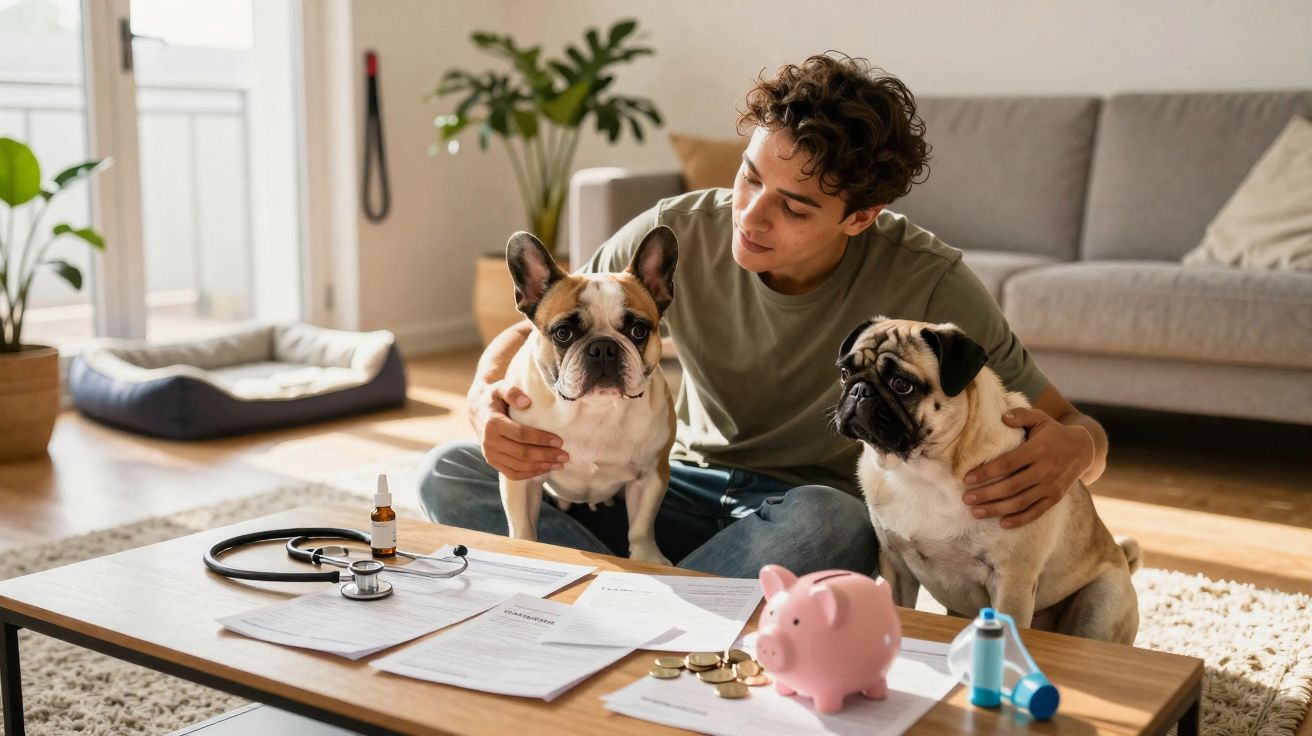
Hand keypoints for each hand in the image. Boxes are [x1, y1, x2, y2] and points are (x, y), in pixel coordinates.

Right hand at [468, 380, 567, 480]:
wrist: (477, 410)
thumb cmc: (494, 397)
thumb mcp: (500, 387)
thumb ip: (512, 391)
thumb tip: (526, 402)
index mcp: (492, 424)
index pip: (520, 435)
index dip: (541, 439)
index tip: (559, 441)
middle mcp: (489, 442)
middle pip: (522, 453)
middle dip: (546, 456)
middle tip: (565, 456)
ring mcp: (490, 455)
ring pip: (518, 466)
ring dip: (541, 467)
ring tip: (559, 465)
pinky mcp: (492, 463)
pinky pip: (512, 473)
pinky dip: (530, 474)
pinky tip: (545, 469)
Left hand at [961, 408, 1093, 528]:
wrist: (1084, 449)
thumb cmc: (1054, 433)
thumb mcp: (1040, 418)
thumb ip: (1021, 415)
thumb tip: (1003, 417)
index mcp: (1038, 450)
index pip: (1008, 464)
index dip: (986, 472)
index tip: (967, 479)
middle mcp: (1044, 470)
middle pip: (1011, 486)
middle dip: (986, 494)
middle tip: (966, 498)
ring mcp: (1050, 487)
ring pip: (1020, 502)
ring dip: (997, 509)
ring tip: (976, 512)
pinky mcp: (1055, 498)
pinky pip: (1036, 512)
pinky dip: (1019, 520)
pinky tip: (1002, 523)